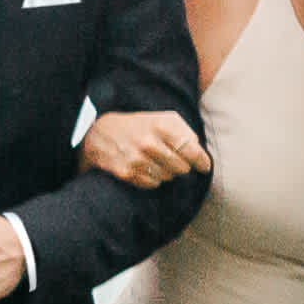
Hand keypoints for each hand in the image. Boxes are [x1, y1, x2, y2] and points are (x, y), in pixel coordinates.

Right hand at [77, 108, 203, 189]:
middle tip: (174, 160)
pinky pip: (152, 184)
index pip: (192, 151)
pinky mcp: (126, 172)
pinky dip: (152, 179)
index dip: (202, 162)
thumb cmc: (139, 126)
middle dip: (181, 166)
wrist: (99, 132)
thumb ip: (186, 133)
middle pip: (182, 168)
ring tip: (156, 163)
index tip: (204, 166)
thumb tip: (202, 156)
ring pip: (168, 178)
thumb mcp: (163, 119)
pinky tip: (145, 169)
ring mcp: (136, 159)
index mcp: (161, 126)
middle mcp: (148, 143)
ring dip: (166, 173)